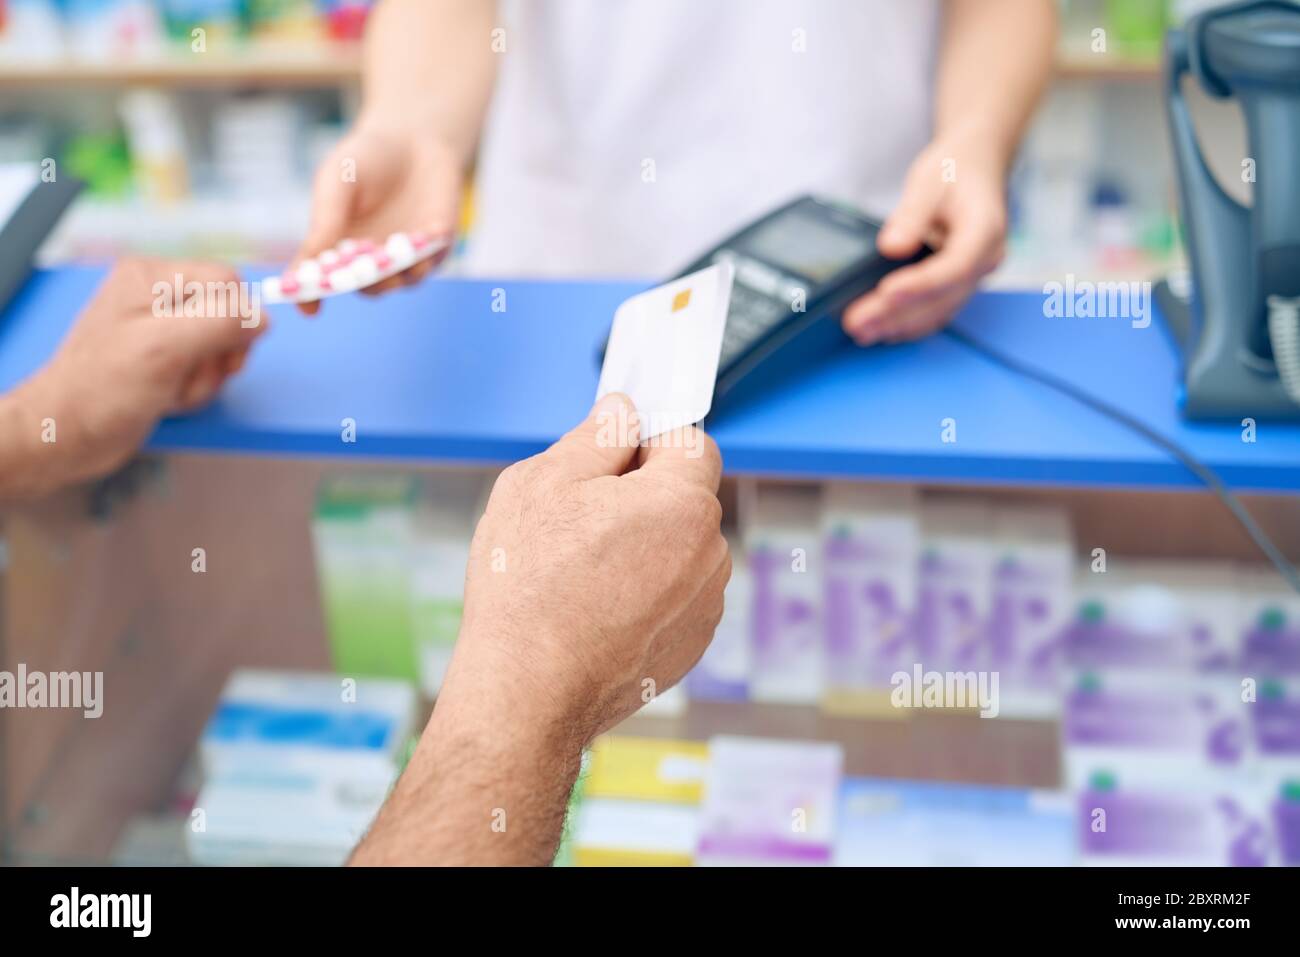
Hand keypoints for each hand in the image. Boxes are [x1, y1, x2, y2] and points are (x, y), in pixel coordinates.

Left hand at [3, 257, 264, 497]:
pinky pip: (204, 367)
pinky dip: (194, 388)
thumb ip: (220, 323)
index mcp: (152, 277)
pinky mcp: (162, 358)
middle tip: (187, 375)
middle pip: (228, 316)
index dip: (235, 320)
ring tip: (172, 391)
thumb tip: (263, 318)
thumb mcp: (166, 347)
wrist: (66, 434)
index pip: (227, 282)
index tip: (221, 355)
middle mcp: (156, 296)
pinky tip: (167, 398)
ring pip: (219, 347)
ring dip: (205, 378)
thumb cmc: (104, 389)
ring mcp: (159, 328)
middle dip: (217, 356)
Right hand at [296, 125, 461, 315]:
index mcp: (338, 248)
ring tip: (391, 260)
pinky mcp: (436, 248)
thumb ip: (324, 221)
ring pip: (399, 281)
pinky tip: (426, 237)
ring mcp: (405, 258)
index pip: (321, 280)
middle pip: (364, 287)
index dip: (312, 296)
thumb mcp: (337, 181)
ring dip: (395, 275)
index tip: (307, 308)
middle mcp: (371, 260)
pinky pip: (430, 262)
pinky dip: (425, 256)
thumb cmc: (366, 159)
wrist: (415, 138)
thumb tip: (304, 266)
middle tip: (356, 277)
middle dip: (360, 284)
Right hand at [450, 392, 729, 742]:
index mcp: (683, 503)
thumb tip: (623, 413)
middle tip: (579, 514)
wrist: (527, 691)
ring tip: (579, 571)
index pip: (692, 441)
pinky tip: (593, 608)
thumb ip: (595, 438)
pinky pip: (672, 597)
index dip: (651, 438)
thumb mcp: (544, 482)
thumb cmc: (529, 587)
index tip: (616, 448)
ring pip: (678, 550)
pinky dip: (643, 594)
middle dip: (642, 495)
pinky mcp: (690, 646)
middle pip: (685, 498)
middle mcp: (709, 553)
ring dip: (643, 547)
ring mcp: (704, 606)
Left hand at [843, 133, 1008, 344]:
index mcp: (986, 230)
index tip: (886, 293)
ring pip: (938, 311)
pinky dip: (908, 323)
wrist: (975, 168)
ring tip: (860, 331)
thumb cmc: (954, 171)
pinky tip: (881, 329)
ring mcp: (973, 277)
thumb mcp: (929, 181)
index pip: (955, 266)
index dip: (920, 284)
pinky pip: (936, 311)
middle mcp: (985, 260)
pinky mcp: (958, 285)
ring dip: (899, 325)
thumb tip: (891, 246)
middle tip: (856, 322)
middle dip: (897, 313)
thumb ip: (911, 214)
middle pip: (942, 296)